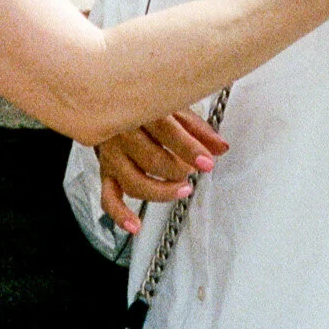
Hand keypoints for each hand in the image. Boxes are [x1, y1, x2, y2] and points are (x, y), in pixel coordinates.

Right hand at [97, 107, 226, 233]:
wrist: (108, 102)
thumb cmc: (145, 106)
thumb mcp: (173, 108)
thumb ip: (198, 130)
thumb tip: (222, 148)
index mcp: (142, 109)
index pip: (167, 131)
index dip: (189, 149)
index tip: (207, 163)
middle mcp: (123, 132)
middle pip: (150, 159)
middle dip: (177, 170)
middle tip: (193, 171)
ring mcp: (112, 154)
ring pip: (133, 181)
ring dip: (160, 192)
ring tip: (183, 190)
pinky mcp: (105, 172)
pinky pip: (109, 197)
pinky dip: (120, 214)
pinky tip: (135, 226)